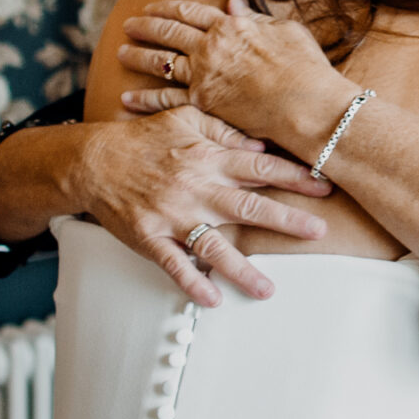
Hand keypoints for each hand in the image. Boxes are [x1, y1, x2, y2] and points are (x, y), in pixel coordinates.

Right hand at [72, 106, 332, 304]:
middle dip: (286, 219)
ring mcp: (172, 215)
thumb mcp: (184, 118)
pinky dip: (192, 282)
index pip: (261, 166)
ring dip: (241, 269)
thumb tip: (261, 144)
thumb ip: (224, 130)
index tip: (326, 185)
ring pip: (212, 245)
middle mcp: (195, 188)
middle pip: (247, 205)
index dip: (295, 176)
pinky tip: (213, 300)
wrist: (92, 161)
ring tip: (267, 291)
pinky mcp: (149, 237)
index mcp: (208, 158)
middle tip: (319, 232)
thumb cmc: (144, 139)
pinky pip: (173, 264)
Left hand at [118, 0, 351, 149]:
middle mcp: (210, 47)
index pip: (190, 13)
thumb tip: (232, 3)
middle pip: (168, 32)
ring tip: (120, 53)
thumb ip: (254, 17)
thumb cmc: (305, 68)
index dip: (168, 8)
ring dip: (137, 57)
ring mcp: (203, 76)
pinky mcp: (202, 104)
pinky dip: (144, 99)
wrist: (307, 105)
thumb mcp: (285, 31)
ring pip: (160, 62)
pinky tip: (127, 98)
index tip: (152, 7)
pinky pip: (165, 100)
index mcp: (230, 26)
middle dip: (145, 27)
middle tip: (128, 25)